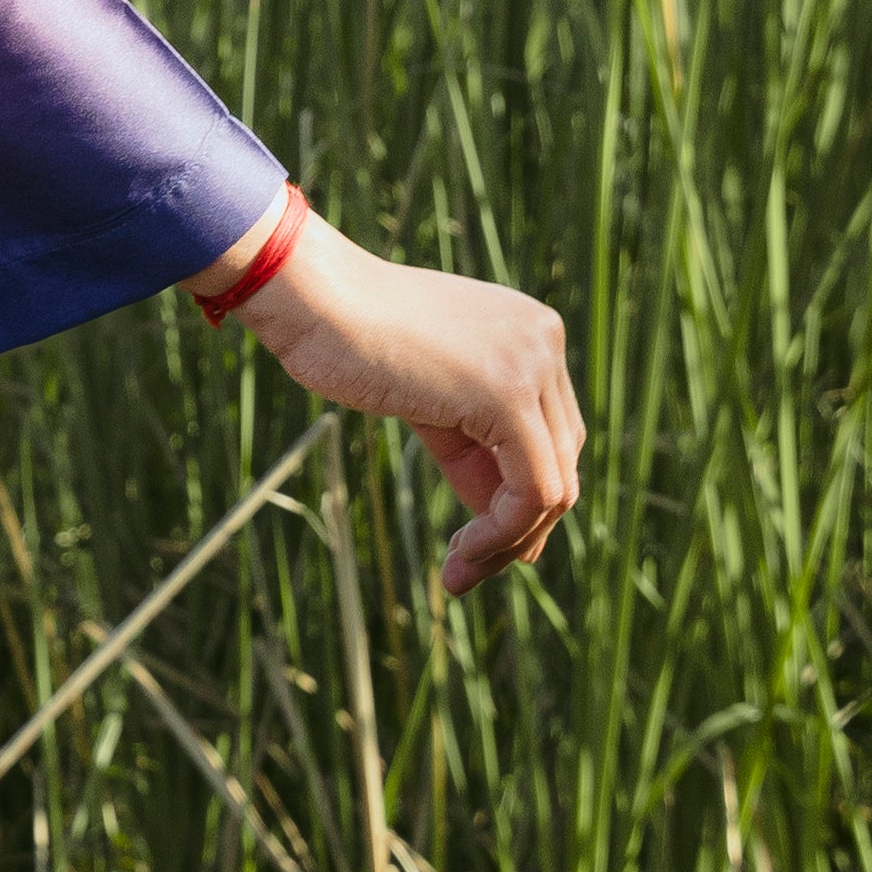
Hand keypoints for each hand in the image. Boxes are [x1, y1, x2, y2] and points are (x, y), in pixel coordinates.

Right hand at [192, 196, 582, 600]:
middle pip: (561, 460)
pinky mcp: (509, 397)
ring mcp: (532, 365)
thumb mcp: (431, 399)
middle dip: (518, 527)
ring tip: (459, 572)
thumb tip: (519, 537)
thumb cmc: (349, 342)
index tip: (475, 544)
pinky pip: (533, 491)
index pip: (552, 434)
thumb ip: (477, 449)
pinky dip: (502, 534)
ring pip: (554, 484)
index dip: (519, 498)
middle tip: (466, 570)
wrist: (310, 299)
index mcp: (531, 331)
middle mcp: (544, 340)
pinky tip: (461, 554)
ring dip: (508, 541)